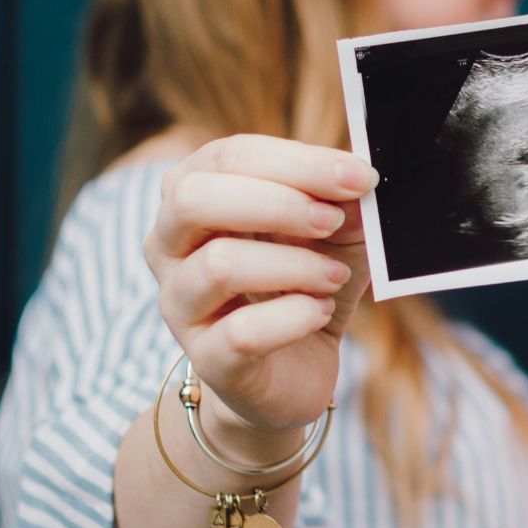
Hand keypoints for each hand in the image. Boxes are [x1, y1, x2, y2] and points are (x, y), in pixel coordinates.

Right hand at [145, 135, 377, 452]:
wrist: (293, 371)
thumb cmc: (304, 283)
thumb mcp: (333, 232)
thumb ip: (342, 201)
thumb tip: (358, 176)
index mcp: (193, 196)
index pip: (228, 157)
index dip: (298, 161)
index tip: (358, 176)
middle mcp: (168, 246)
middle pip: (194, 199)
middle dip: (278, 203)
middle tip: (332, 220)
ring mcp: (180, 305)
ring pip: (219, 265)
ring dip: (294, 265)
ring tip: (334, 277)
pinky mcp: (207, 359)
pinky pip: (242, 332)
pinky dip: (295, 317)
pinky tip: (321, 313)